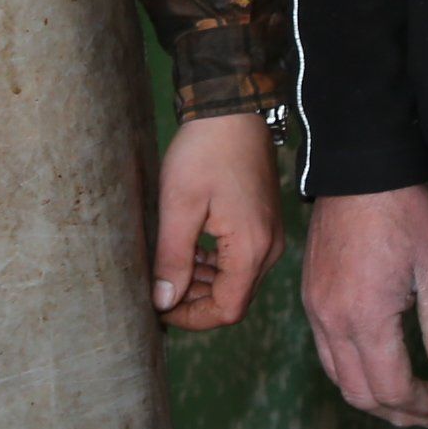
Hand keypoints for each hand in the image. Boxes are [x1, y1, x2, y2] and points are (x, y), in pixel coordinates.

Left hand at [151, 111, 283, 331]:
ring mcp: (270, 236)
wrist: (232, 110)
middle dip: (195, 302)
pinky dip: (215, 266)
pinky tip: (189, 254)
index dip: (192, 318)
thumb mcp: (179, 206)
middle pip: (234, 298)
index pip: (227, 309)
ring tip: (168, 273)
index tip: (159, 309)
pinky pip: (241, 260)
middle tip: (158, 291)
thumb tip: (163, 302)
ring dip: (203, 284)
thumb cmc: (204, 153)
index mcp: (250, 249)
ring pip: (237, 281)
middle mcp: (268, 249)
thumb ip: (172, 258)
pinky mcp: (264, 223)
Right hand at [302, 185, 427, 428]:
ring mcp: (315, 308)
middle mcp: (331, 320)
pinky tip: (377, 364)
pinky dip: (352, 371)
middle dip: (397, 411)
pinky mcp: (310, 295)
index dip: (421, 403)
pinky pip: (326, 351)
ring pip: (338, 376)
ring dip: (372, 396)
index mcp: (365, 316)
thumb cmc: (405, 212)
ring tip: (406, 399)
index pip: (391, 387)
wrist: (360, 168)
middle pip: (359, 393)